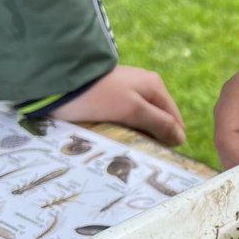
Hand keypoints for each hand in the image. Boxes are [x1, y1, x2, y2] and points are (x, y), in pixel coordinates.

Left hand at [52, 64, 184, 146]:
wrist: (57, 82)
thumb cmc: (97, 97)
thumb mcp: (132, 110)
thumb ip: (160, 123)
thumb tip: (181, 138)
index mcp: (155, 86)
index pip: (175, 121)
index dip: (169, 140)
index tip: (155, 156)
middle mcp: (145, 86)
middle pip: (158, 122)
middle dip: (151, 138)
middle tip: (135, 152)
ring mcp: (127, 90)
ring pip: (141, 122)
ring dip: (135, 135)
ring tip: (121, 146)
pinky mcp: (111, 97)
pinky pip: (125, 118)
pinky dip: (122, 129)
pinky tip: (111, 136)